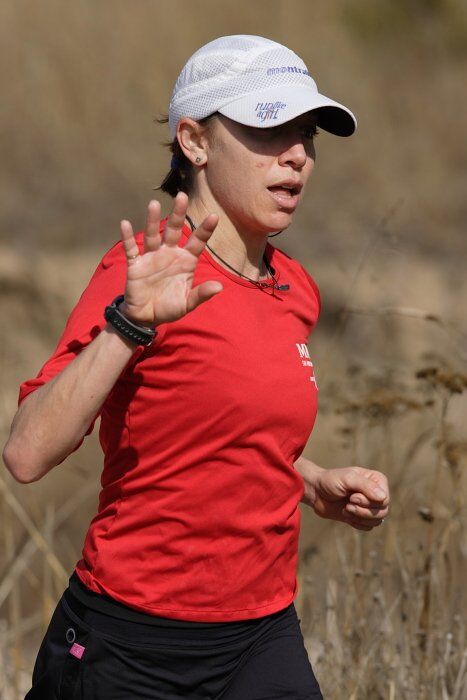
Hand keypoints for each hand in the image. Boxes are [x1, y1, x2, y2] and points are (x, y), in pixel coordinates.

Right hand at [119, 192, 222, 326]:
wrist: (146, 317)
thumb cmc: (169, 307)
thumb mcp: (188, 304)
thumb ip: (201, 294)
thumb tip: (219, 287)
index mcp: (185, 261)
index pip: (197, 242)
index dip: (205, 230)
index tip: (214, 216)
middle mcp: (169, 254)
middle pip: (174, 230)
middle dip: (178, 214)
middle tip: (182, 196)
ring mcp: (152, 257)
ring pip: (153, 235)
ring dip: (152, 220)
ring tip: (154, 204)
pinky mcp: (136, 264)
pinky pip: (131, 249)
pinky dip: (128, 238)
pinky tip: (125, 224)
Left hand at [312, 466, 389, 530]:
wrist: (316, 492)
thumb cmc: (331, 481)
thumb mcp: (347, 479)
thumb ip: (366, 486)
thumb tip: (383, 498)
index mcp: (377, 480)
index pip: (384, 499)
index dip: (369, 502)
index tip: (352, 496)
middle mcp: (377, 493)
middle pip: (383, 512)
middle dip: (363, 511)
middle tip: (347, 504)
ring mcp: (370, 505)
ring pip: (377, 521)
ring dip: (359, 517)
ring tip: (346, 509)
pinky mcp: (362, 516)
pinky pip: (369, 527)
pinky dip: (357, 523)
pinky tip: (346, 515)